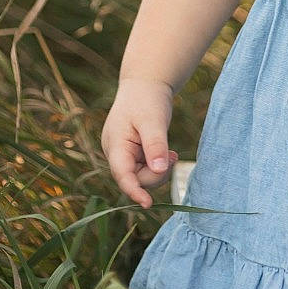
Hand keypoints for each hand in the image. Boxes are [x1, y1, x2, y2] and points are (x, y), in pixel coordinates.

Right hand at [102, 75, 176, 207]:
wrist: (145, 85)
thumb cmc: (147, 99)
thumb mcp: (153, 120)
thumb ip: (155, 145)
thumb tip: (159, 170)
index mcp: (115, 145)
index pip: (122, 175)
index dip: (134, 191)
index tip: (148, 204)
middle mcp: (116, 153)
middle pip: (135, 179)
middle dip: (156, 173)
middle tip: (172, 155)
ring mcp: (124, 155)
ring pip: (142, 177)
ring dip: (159, 170)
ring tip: (171, 152)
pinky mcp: (133, 155)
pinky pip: (146, 169)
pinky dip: (158, 165)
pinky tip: (168, 153)